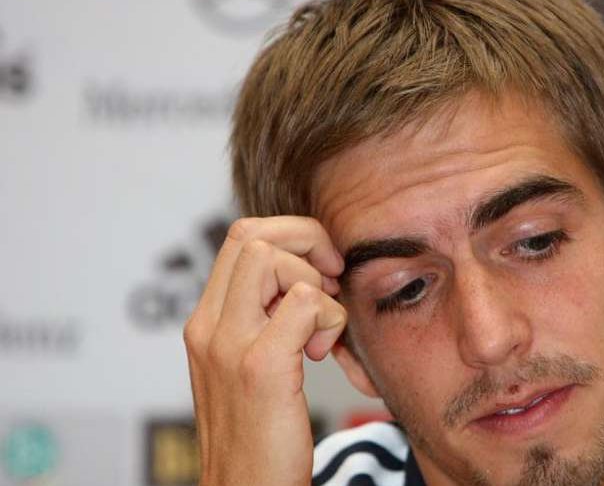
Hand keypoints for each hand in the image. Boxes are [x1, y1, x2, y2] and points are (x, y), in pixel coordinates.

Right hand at [183, 216, 346, 485]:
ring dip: (314, 283)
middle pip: (251, 234)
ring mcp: (230, 344)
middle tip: (331, 280)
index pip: (241, 238)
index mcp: (207, 322)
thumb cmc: (260, 434)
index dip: (291, 238)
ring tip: (320, 329)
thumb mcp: (254, 364)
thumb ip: (268, 319)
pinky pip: (305, 302)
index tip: (321, 270)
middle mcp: (209, 327)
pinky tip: (322, 353)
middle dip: (306, 241)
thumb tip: (312, 277)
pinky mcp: (260, 367)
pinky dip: (329, 317)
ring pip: (271, 258)